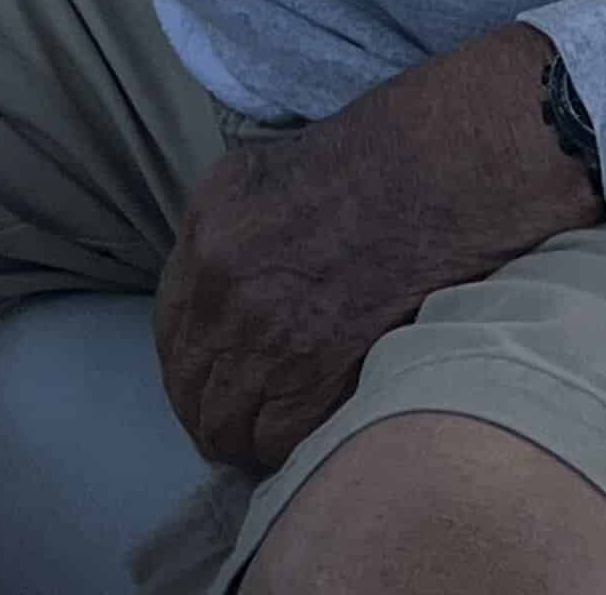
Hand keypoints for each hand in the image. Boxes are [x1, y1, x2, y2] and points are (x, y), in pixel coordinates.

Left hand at [155, 21, 600, 471]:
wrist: (437, 174)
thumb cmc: (363, 160)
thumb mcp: (259, 171)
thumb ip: (215, 234)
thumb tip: (200, 290)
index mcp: (208, 234)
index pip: (168, 332)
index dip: (186, 362)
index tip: (206, 374)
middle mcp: (226, 290)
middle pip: (189, 391)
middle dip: (207, 407)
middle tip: (233, 414)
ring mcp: (271, 339)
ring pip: (225, 427)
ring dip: (241, 435)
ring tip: (264, 432)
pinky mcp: (319, 374)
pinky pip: (276, 441)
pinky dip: (284, 445)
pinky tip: (301, 429)